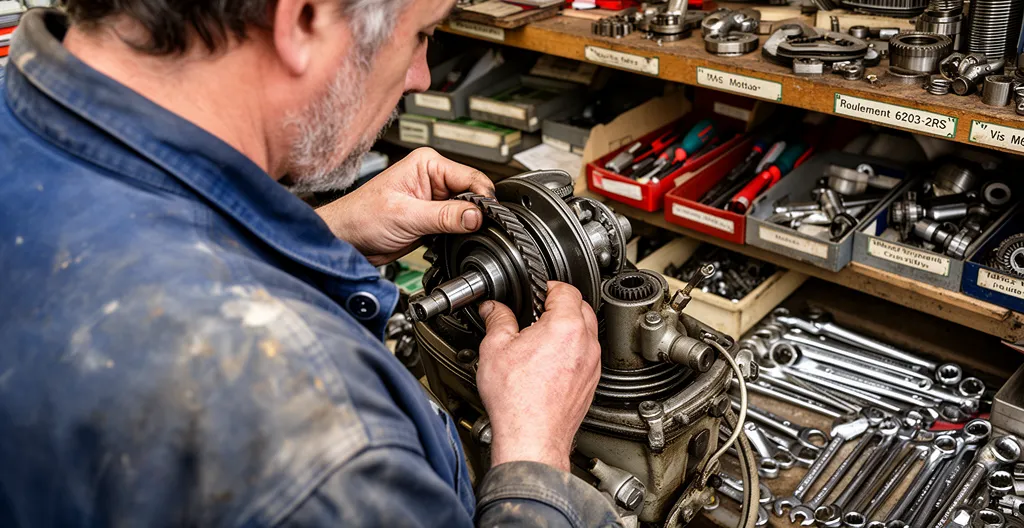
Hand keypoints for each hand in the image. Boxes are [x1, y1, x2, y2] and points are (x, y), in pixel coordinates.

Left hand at [317, 148, 493, 264]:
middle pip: (472, 194)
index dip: (483, 198)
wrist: (347, 240)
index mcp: (428, 164)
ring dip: (467, 225)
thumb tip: (476, 215)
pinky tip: (451, 240)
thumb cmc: (361, 218)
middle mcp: (433, 179)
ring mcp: (434, 199)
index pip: (471, 177)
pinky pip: (457, 225)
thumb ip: (445, 216)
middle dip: (476, 213)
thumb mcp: (406, 216)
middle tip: (475, 230)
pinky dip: (458, 234)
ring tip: (457, 236)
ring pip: (467, 211)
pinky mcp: (433, 218)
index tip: (489, 217)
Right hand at [476, 282, 600, 471]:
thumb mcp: (495, 349)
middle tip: (538, 310)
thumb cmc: (517, 400)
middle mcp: (586, 344)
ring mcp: (592, 365)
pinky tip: (550, 360)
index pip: (566, 289)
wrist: (532, 437)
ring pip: (587, 332)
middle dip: (561, 304)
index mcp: (566, 327)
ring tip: (542, 336)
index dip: (548, 286)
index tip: (536, 292)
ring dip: (569, 327)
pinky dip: (573, 349)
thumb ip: (497, 320)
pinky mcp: (591, 383)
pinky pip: (587, 355)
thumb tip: (493, 308)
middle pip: (582, 307)